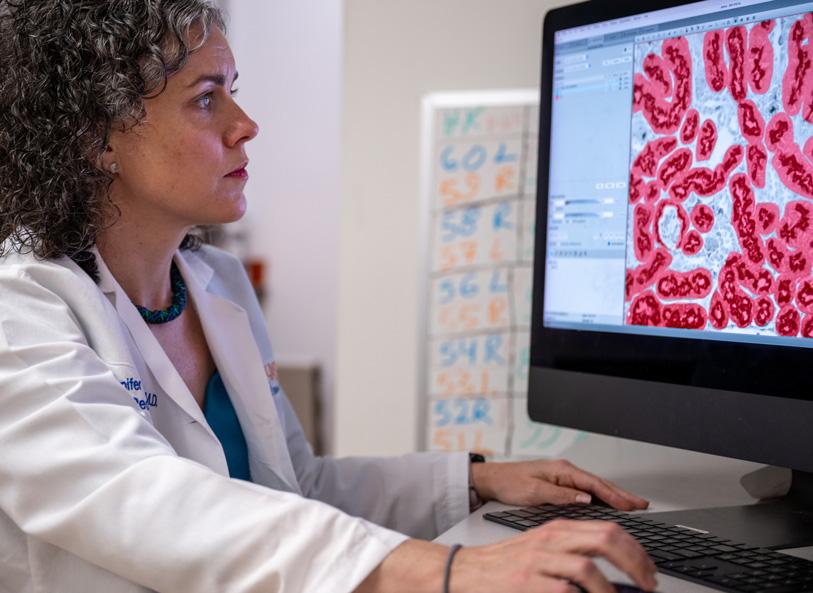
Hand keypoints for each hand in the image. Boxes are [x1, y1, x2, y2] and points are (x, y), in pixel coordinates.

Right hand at [452, 519, 657, 592]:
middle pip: (604, 540)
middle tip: (648, 584)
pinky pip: (565, 591)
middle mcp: (551, 540)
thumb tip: (614, 573)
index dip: (636, 550)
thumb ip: (574, 554)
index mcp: (558, 529)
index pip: (608, 529)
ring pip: (587, 568)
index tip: (649, 570)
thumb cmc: (505, 564)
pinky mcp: (527, 582)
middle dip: (635, 564)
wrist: (466, 571)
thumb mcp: (542, 549)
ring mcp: (538, 561)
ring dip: (611, 591)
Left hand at [471, 459, 649, 510]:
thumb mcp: (533, 492)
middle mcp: (565, 471)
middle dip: (622, 494)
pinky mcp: (560, 483)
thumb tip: (585, 498)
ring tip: (633, 505)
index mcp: (561, 470)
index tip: (631, 506)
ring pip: (595, 487)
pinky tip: (609, 504)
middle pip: (599, 484)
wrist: (493, 479)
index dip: (614, 495)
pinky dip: (601, 496)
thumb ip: (560, 495)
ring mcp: (564, 476)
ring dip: (614, 496)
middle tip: (642, 505)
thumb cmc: (510, 483)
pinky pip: (587, 490)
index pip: (594, 483)